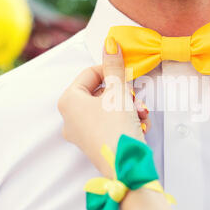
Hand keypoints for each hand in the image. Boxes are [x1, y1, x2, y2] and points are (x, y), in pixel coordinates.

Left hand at [58, 39, 149, 177]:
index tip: (128, 74)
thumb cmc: (117, 127)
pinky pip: (108, 122)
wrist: (124, 166)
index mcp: (68, 100)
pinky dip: (124, 119)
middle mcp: (69, 117)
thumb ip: (114, 66)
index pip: (90, 73)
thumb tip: (110, 43)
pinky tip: (139, 123)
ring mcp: (80, 132)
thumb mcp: (119, 91)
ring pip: (106, 107)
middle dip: (123, 93)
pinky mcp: (93, 143)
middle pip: (99, 92)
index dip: (111, 70)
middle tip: (137, 96)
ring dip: (127, 106)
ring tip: (141, 112)